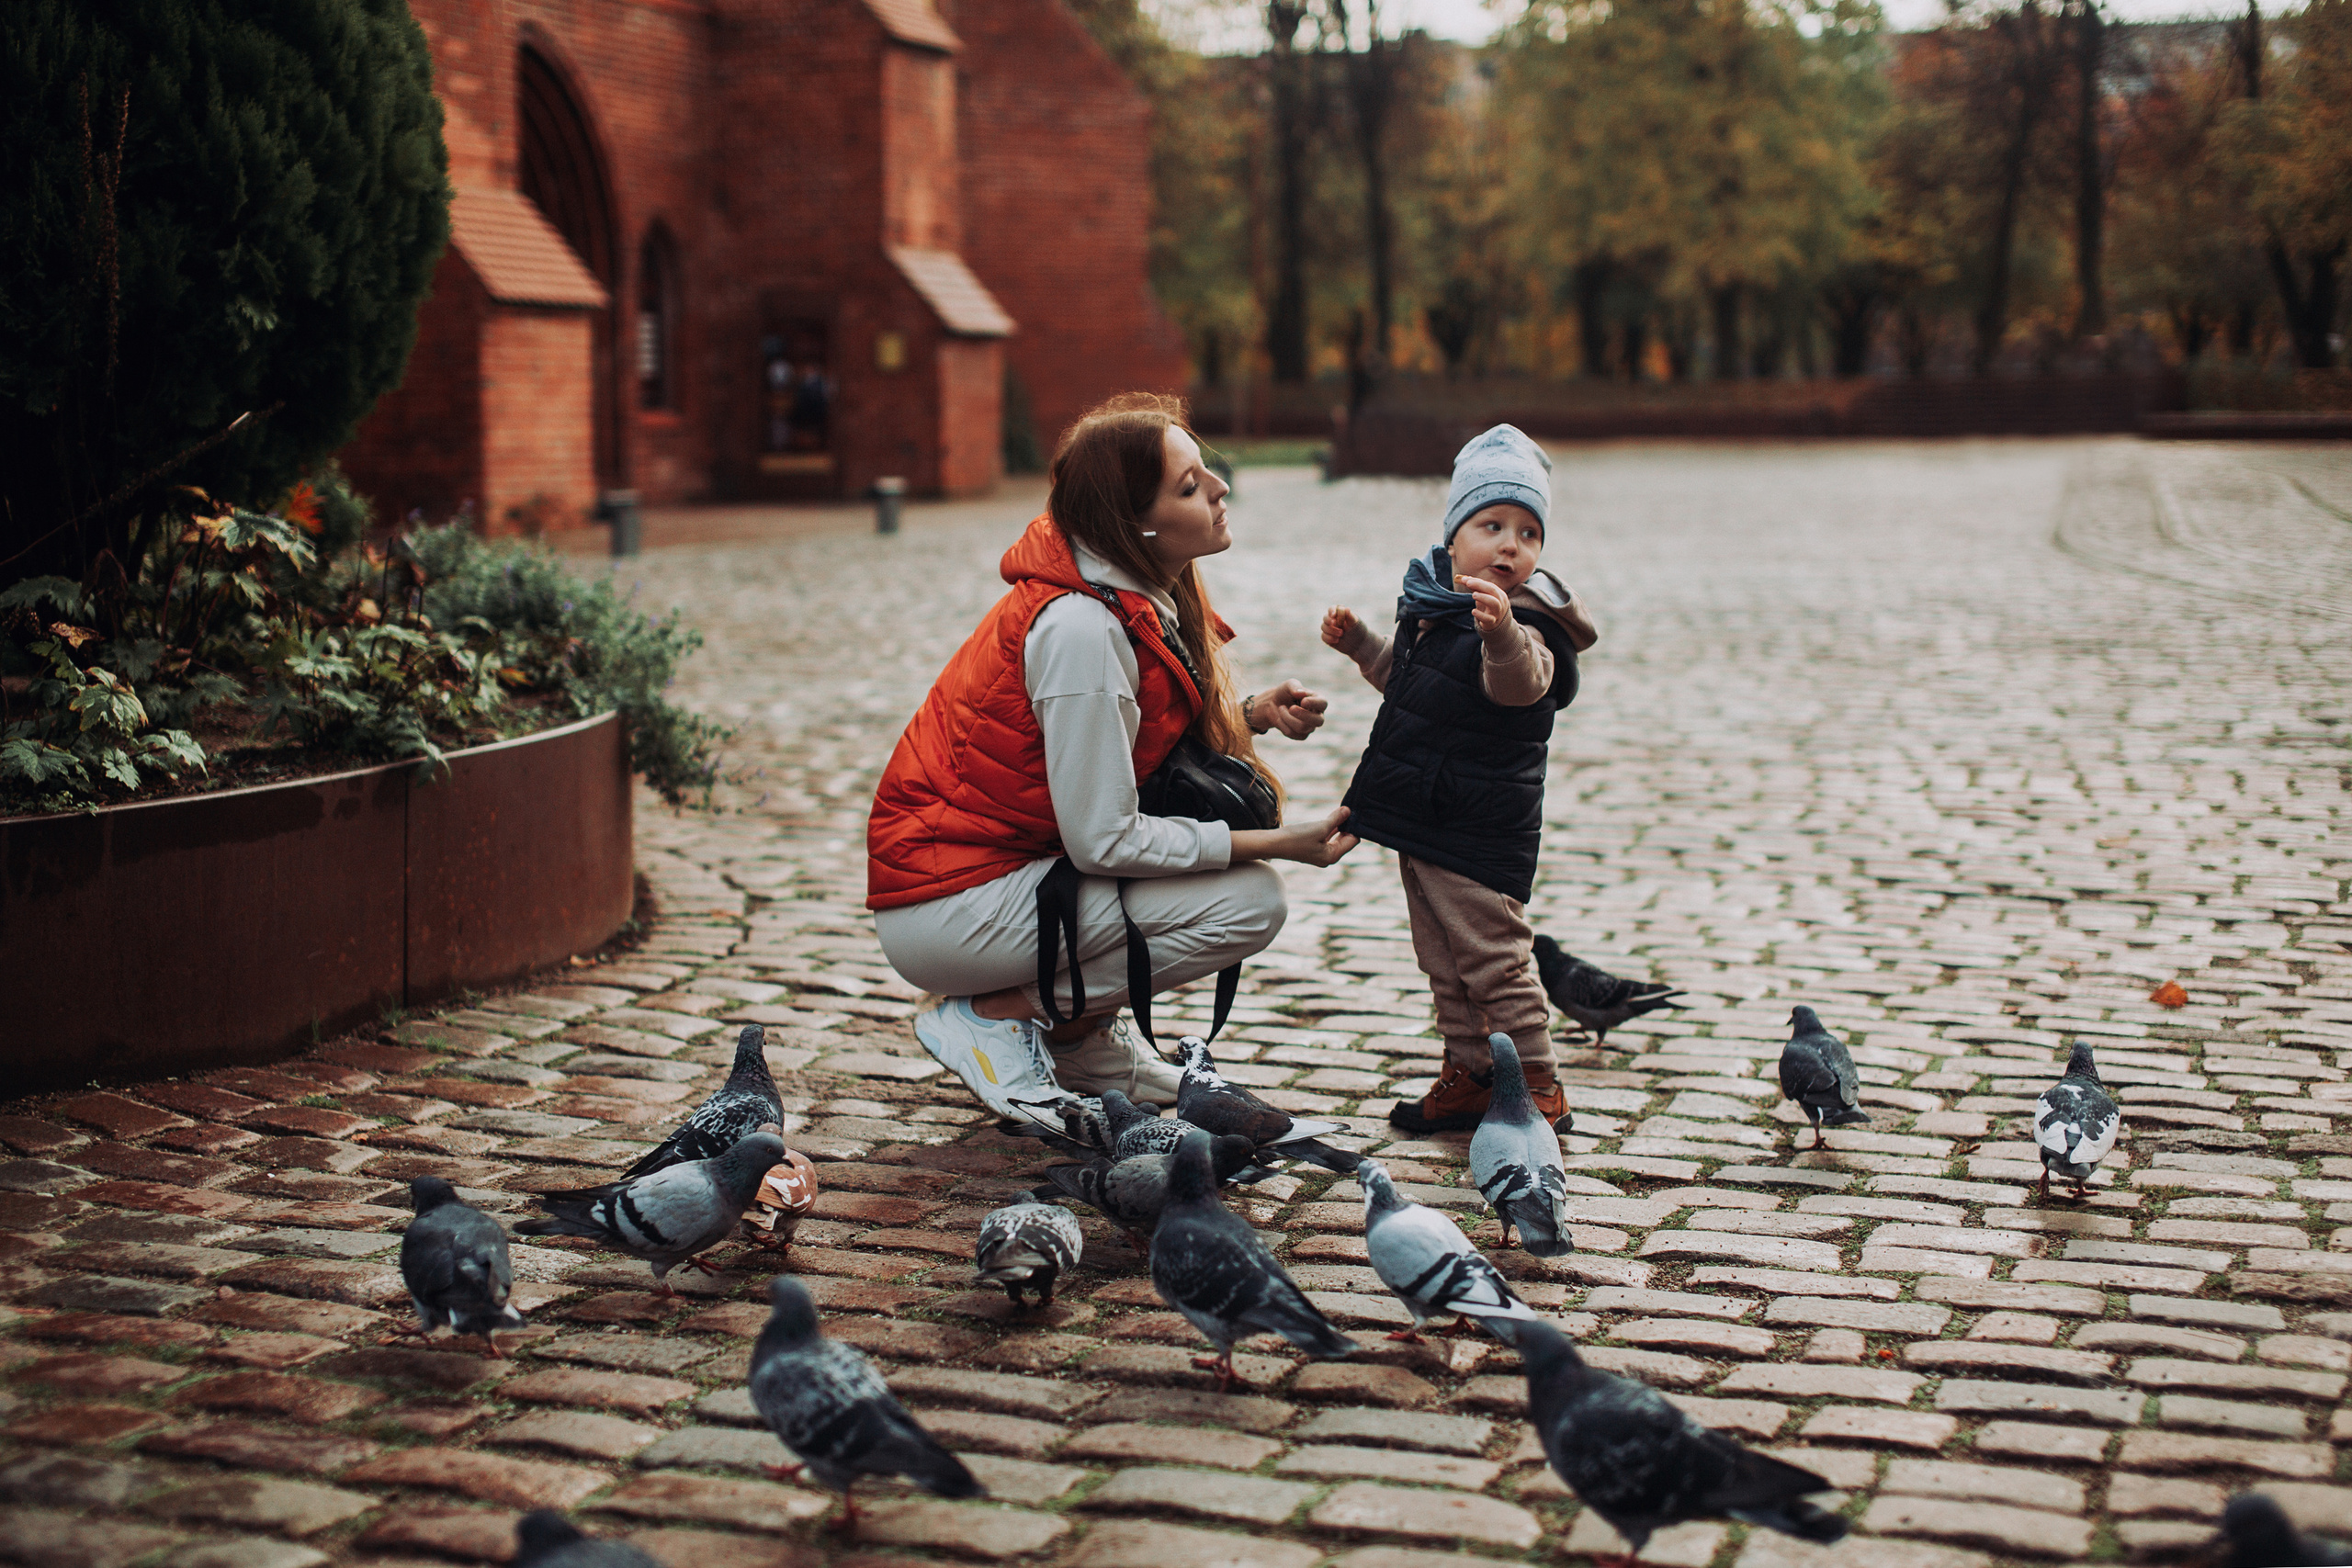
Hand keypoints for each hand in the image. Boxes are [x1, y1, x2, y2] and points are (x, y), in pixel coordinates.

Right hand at [1231, 806, 1358, 867]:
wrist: (1273, 843)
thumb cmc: (1297, 837)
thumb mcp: (1320, 826)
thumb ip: (1336, 819)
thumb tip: (1348, 811)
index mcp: (1332, 856)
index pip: (1352, 840)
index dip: (1353, 826)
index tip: (1351, 812)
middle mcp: (1328, 858)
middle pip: (1345, 840)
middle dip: (1346, 826)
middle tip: (1346, 810)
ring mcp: (1319, 854)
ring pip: (1335, 838)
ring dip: (1337, 826)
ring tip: (1339, 812)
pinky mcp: (1311, 848)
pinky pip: (1325, 838)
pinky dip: (1328, 829)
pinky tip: (1329, 819)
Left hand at [1253, 679, 1326, 739]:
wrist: (1273, 705)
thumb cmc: (1284, 693)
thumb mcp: (1288, 685)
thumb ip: (1294, 686)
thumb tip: (1301, 693)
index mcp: (1318, 701)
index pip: (1323, 703)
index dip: (1314, 703)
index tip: (1303, 701)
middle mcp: (1317, 715)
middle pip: (1318, 721)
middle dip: (1303, 715)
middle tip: (1291, 708)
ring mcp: (1310, 727)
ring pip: (1302, 727)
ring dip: (1287, 717)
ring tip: (1281, 708)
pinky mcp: (1301, 735)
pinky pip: (1292, 733)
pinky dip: (1282, 725)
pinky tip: (1280, 718)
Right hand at [1320, 606, 1360, 651]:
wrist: (1358, 643)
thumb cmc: (1357, 630)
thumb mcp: (1355, 622)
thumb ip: (1350, 616)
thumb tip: (1347, 609)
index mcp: (1339, 614)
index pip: (1332, 609)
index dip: (1331, 610)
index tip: (1333, 615)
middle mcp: (1332, 620)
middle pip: (1325, 617)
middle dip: (1329, 620)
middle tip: (1335, 623)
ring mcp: (1329, 629)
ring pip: (1323, 627)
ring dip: (1331, 630)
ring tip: (1341, 634)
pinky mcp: (1327, 637)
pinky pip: (1323, 636)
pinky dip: (1329, 638)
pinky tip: (1337, 640)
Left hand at [1456, 573, 1508, 634]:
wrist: (1497, 624)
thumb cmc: (1488, 606)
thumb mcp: (1483, 596)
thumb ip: (1474, 587)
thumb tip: (1463, 578)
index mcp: (1499, 594)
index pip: (1489, 585)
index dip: (1477, 581)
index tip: (1464, 579)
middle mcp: (1500, 602)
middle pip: (1493, 591)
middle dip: (1480, 585)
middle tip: (1468, 583)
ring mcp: (1497, 612)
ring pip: (1494, 603)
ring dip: (1483, 597)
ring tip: (1473, 595)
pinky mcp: (1492, 622)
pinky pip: (1488, 618)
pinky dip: (1481, 614)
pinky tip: (1473, 611)